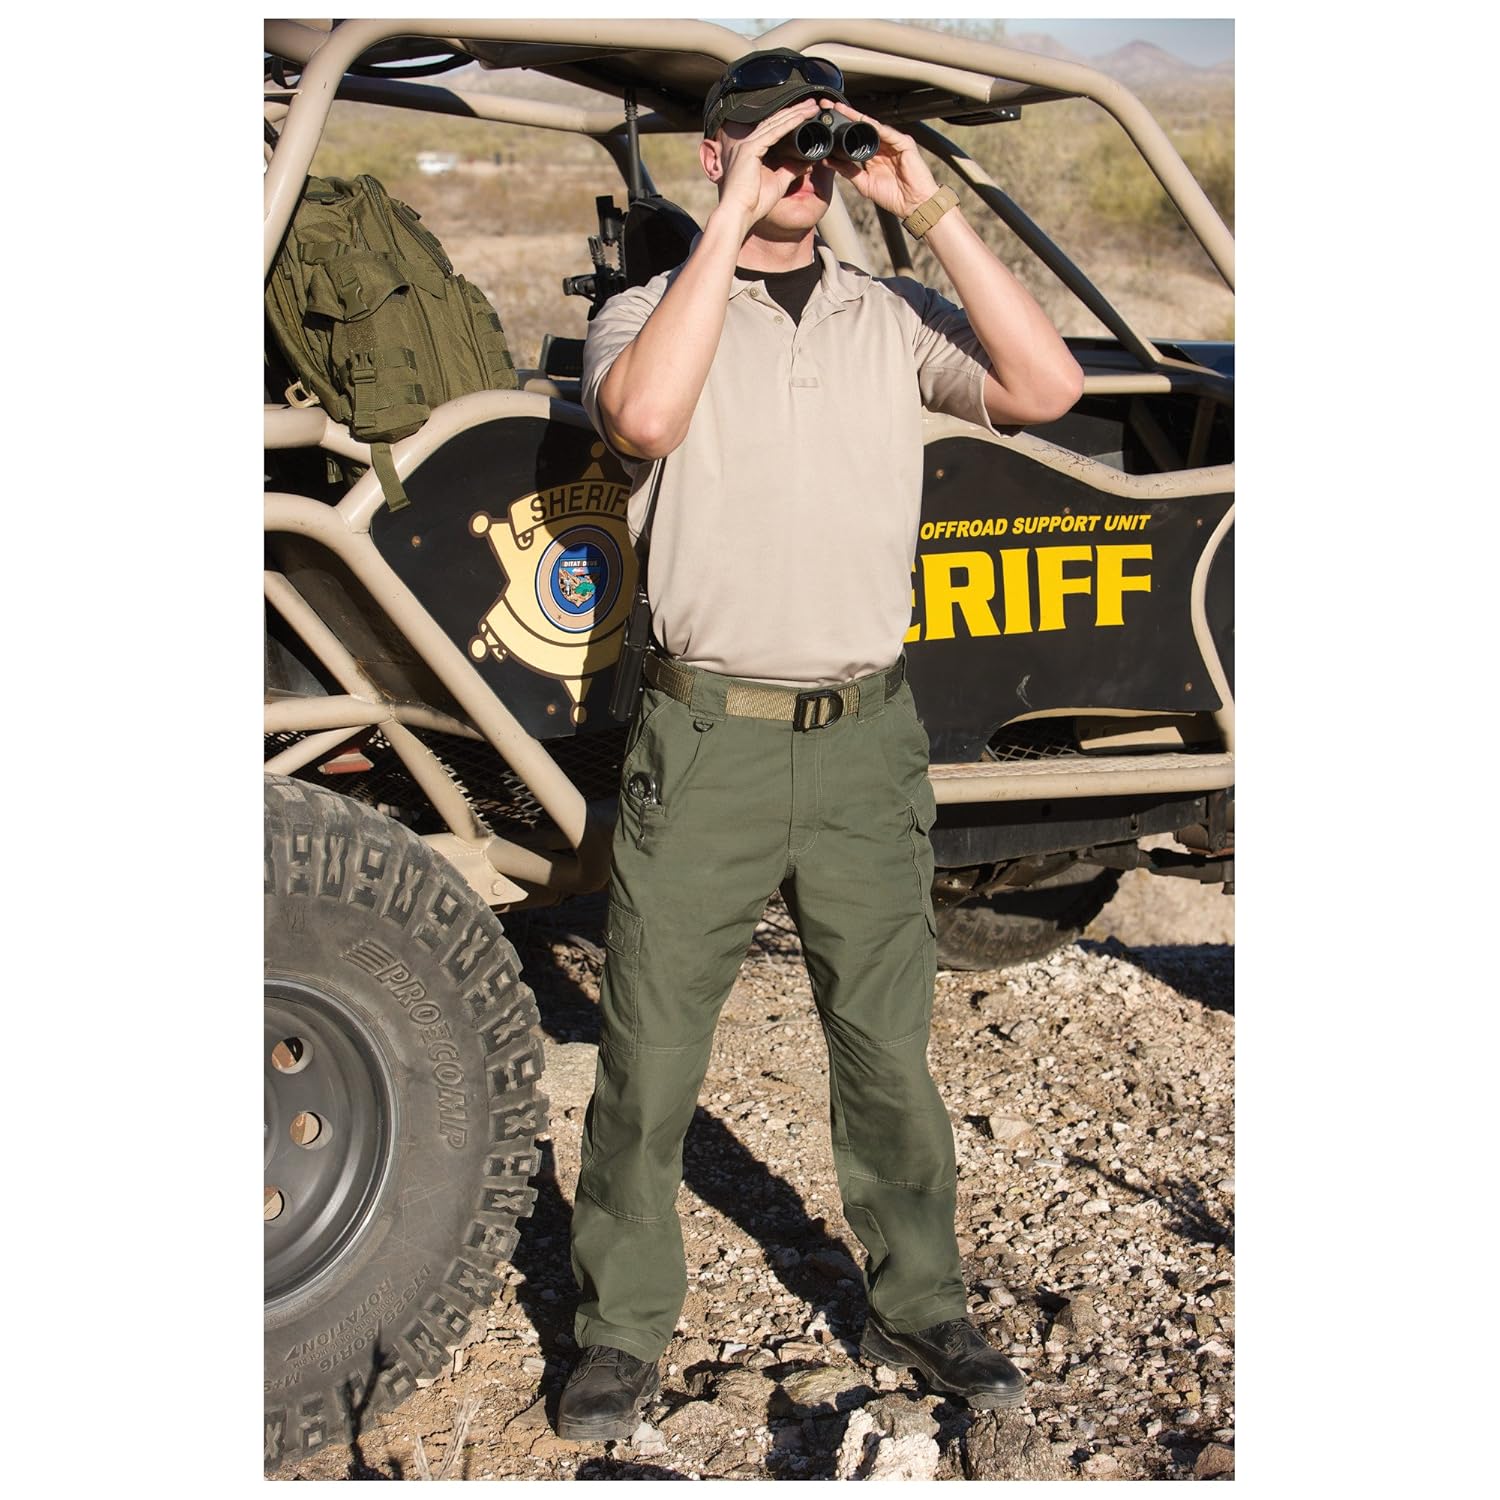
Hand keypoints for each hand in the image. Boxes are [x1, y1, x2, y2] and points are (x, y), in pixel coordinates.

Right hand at [713, 99, 824, 231]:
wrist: (739, 213)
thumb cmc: (754, 203)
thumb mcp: (779, 182)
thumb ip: (791, 169)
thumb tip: (807, 163)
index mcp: (752, 150)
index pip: (774, 129)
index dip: (791, 120)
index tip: (807, 115)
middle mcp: (748, 144)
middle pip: (776, 121)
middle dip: (796, 111)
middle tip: (813, 104)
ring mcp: (748, 144)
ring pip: (776, 123)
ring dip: (796, 114)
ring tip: (812, 107)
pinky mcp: (750, 149)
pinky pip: (774, 132)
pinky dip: (789, 124)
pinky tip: (802, 117)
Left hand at [826, 105, 940, 216]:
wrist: (914, 205)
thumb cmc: (893, 197)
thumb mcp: (864, 184)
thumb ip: (848, 172)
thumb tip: (828, 161)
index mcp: (873, 156)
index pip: (855, 138)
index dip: (841, 130)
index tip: (825, 123)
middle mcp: (883, 147)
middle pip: (862, 128)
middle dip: (846, 117)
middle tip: (830, 106)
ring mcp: (893, 143)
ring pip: (872, 126)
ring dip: (856, 117)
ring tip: (841, 109)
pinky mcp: (904, 143)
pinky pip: (886, 132)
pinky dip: (873, 126)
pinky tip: (862, 120)